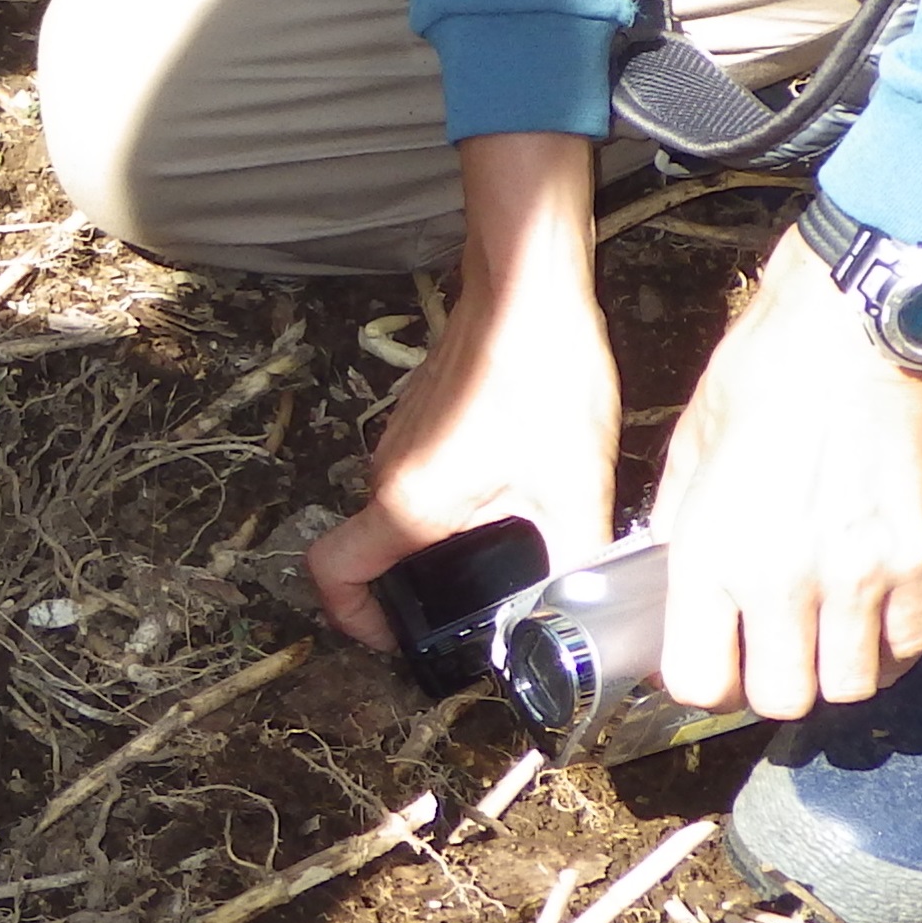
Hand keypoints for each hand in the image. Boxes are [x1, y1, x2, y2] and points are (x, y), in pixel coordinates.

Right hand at [307, 136, 621, 649]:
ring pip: (404, 512)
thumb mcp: (575, 483)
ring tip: (515, 531)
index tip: (399, 636)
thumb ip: (576, 558)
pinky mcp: (419, 416)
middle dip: (421, 584)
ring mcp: (397, 441)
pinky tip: (520, 478)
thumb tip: (587, 612)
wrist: (526, 286)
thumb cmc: (539, 374)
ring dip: (445, 536)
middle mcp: (387, 475)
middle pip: (376, 551)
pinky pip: (422, 476)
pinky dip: (456, 495)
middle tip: (485, 598)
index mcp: (409, 504)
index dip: (354, 620)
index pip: (334, 574)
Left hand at [649, 229, 921, 718]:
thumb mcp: (691, 452)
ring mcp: (861, 573)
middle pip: (782, 699)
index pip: (701, 681)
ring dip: (831, 671)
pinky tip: (869, 620)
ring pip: (851, 686)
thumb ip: (681, 529)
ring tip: (820, 637)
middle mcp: (786, 578)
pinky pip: (910, 646)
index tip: (711, 659)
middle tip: (767, 651)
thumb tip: (677, 581)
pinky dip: (888, 648)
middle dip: (769, 685)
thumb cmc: (762, 374)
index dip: (704, 679)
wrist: (855, 327)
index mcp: (713, 553)